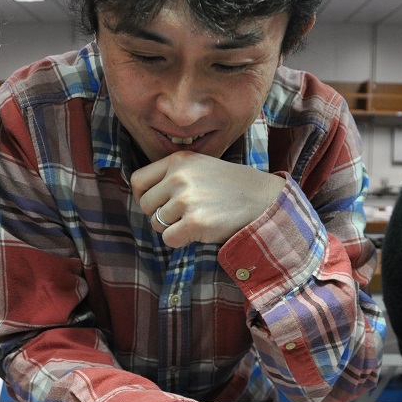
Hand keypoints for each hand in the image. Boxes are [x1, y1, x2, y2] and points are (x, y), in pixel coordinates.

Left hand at [131, 151, 286, 247]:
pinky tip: (199, 231)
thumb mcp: (199, 167)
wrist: (263, 199)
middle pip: (146, 205)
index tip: (156, 205)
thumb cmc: (230, 187)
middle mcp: (179, 177)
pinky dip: (181, 241)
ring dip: (173, 228)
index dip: (142, 197)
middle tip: (182, 216)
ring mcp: (186, 199)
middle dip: (160, 215)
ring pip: (157, 223)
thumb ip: (172, 175)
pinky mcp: (195, 222)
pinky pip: (169, 239)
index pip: (138, 180)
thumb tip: (143, 198)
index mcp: (178, 160)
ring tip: (196, 219)